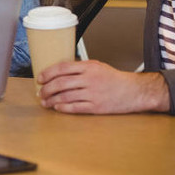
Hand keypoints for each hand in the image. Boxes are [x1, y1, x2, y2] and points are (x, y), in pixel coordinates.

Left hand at [38, 60, 170, 113]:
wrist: (134, 91)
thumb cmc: (115, 79)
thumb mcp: (98, 66)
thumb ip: (80, 68)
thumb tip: (60, 72)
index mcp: (89, 67)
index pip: (62, 68)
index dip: (48, 73)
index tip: (40, 78)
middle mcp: (89, 79)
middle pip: (60, 83)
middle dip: (46, 89)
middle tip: (41, 92)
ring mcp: (93, 93)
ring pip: (65, 97)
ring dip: (52, 100)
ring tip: (46, 102)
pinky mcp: (96, 106)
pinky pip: (75, 107)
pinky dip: (63, 108)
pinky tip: (58, 107)